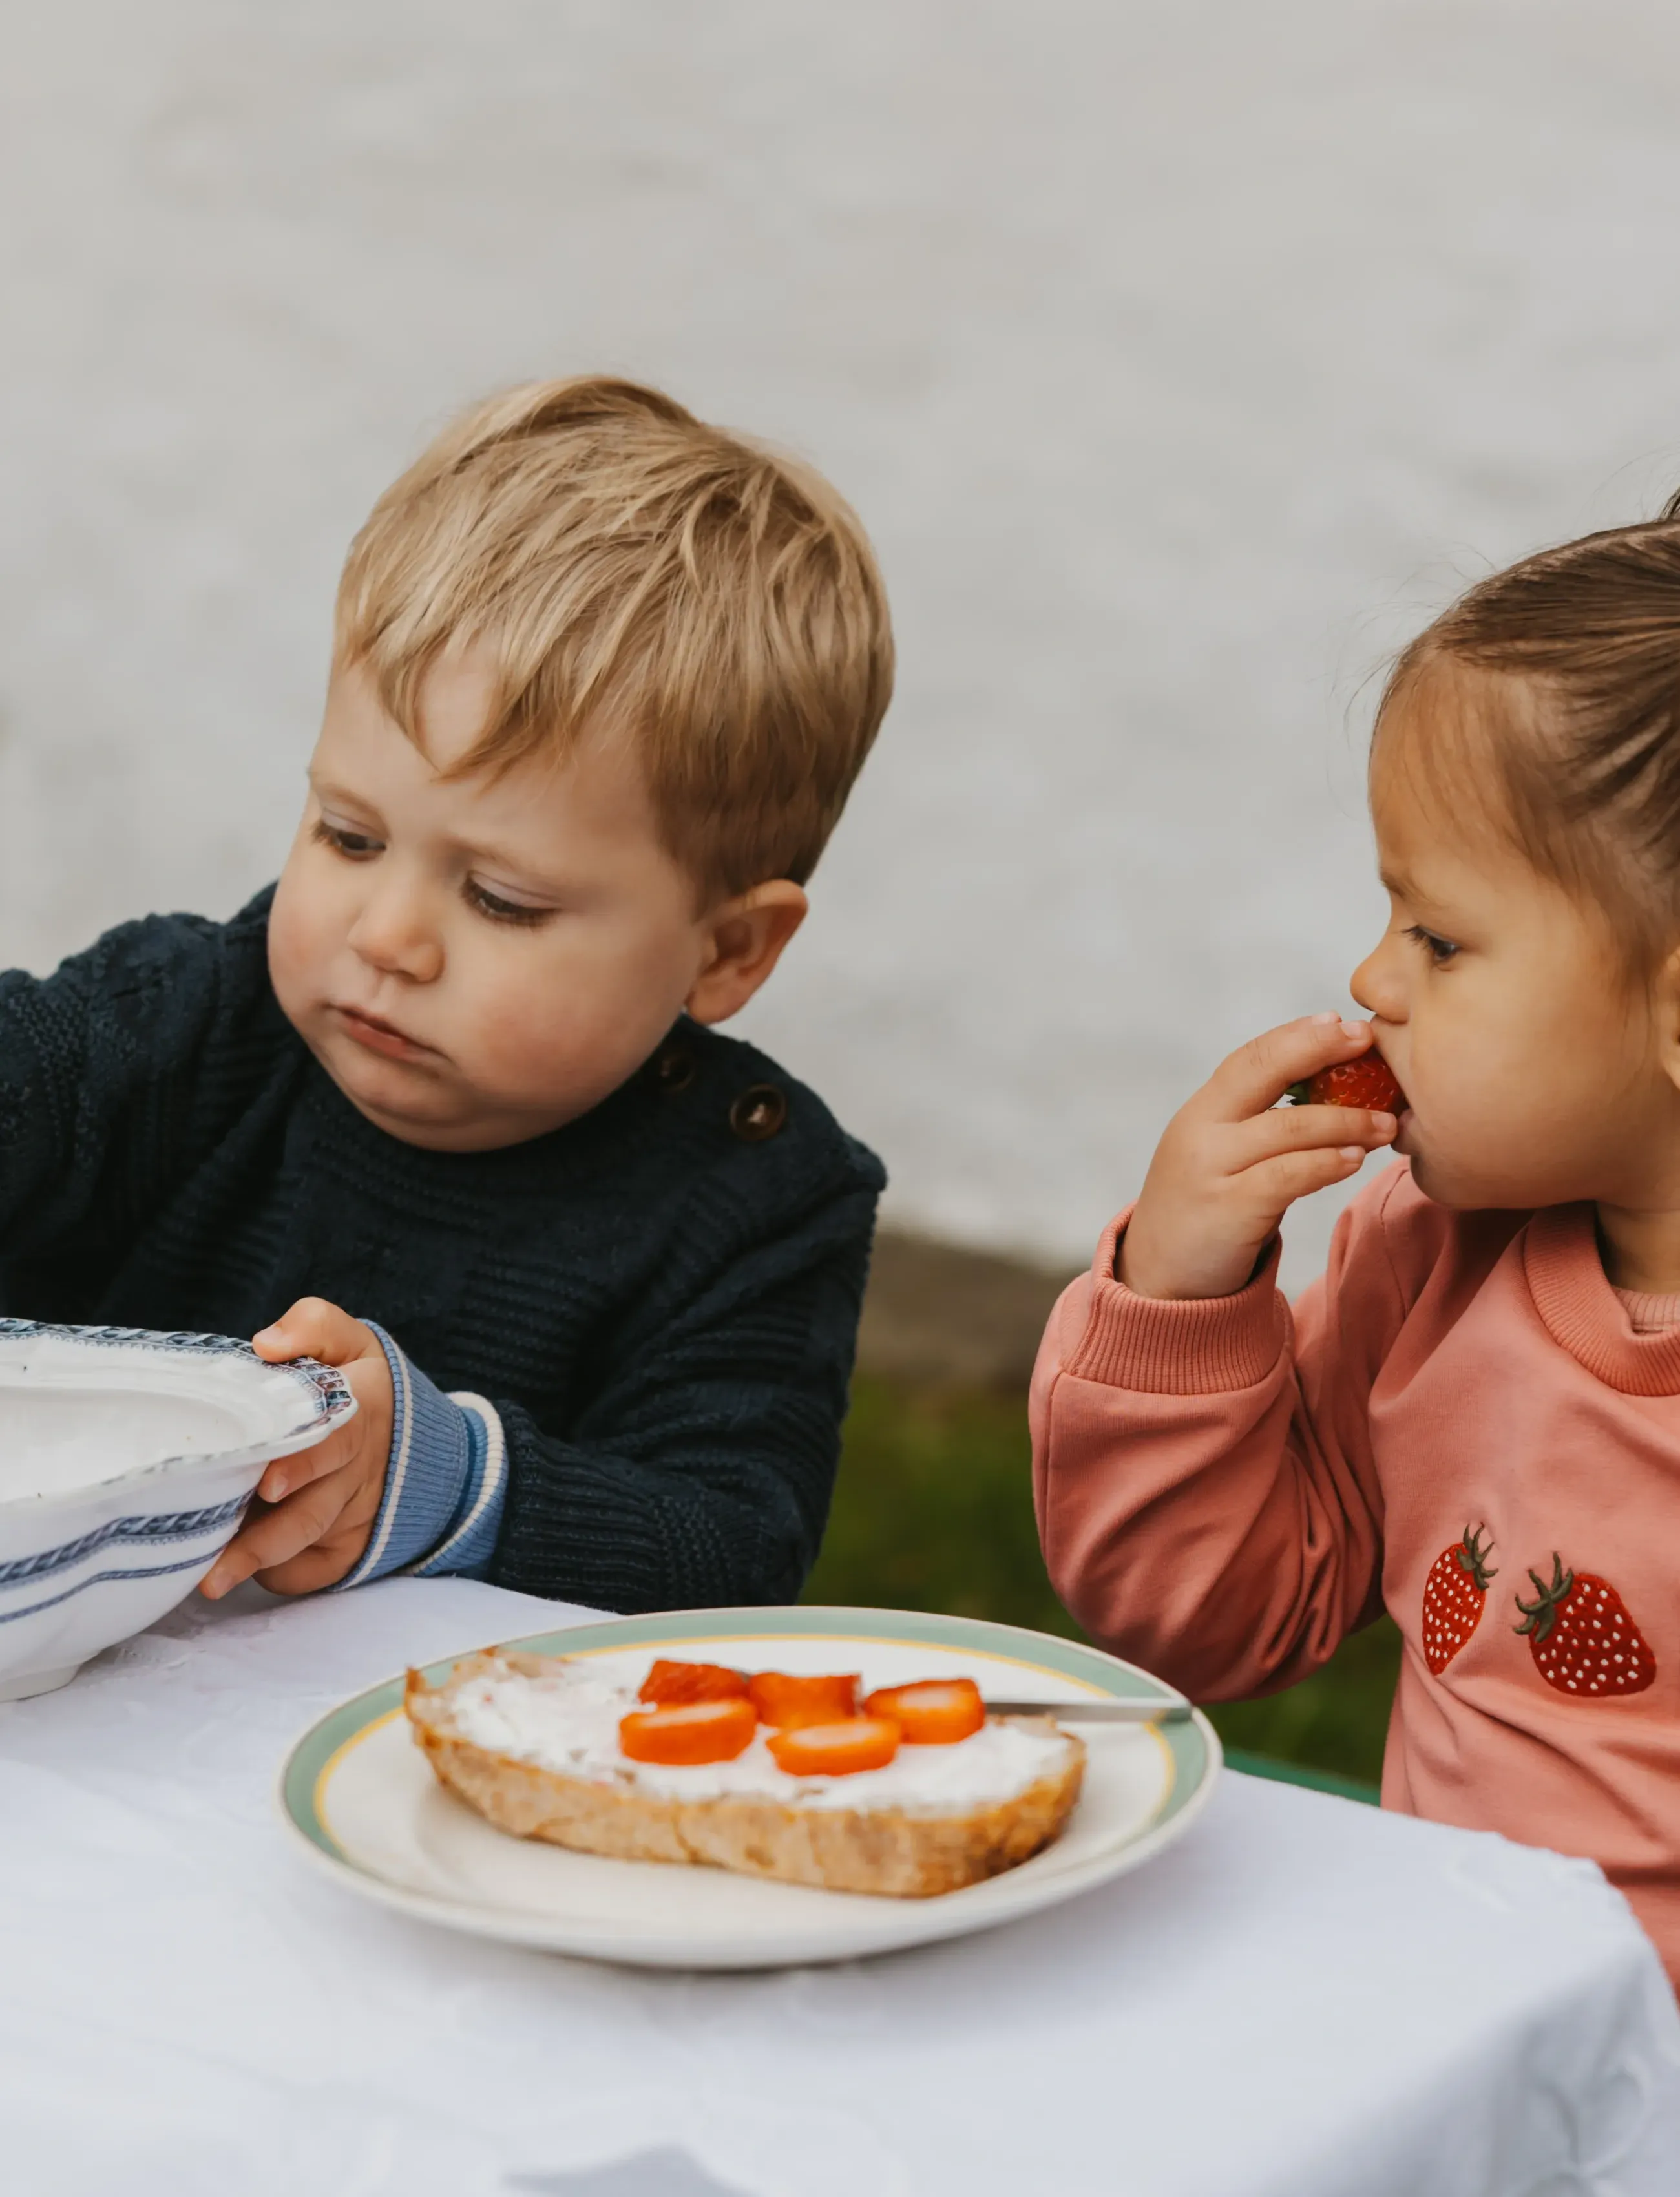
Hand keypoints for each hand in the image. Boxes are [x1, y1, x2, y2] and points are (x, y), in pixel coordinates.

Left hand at [199, 1299, 392, 1598]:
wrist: (417, 1438)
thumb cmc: (362, 1383)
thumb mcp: (349, 1340)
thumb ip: (311, 1326)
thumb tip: (266, 1345)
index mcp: (360, 1413)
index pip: (333, 1440)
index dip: (302, 1464)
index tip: (267, 1483)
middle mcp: (360, 1471)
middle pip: (312, 1511)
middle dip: (264, 1539)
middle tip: (214, 1563)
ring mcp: (356, 1516)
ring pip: (305, 1546)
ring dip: (257, 1563)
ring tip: (209, 1579)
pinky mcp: (348, 1549)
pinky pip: (310, 1573)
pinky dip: (276, 1574)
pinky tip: (241, 1566)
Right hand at [1118, 1014, 1398, 1300]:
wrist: (1160, 1280)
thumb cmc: (1206, 1211)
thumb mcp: (1220, 1155)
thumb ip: (1259, 1124)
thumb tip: (1334, 1090)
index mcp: (1201, 1112)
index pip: (1250, 1058)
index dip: (1298, 1036)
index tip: (1344, 1023)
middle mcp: (1200, 1132)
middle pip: (1260, 1072)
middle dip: (1318, 1049)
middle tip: (1368, 1041)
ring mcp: (1210, 1171)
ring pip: (1285, 1127)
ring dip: (1345, 1119)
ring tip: (1386, 1122)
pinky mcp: (1227, 1212)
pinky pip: (1286, 1177)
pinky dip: (1326, 1163)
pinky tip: (1356, 1159)